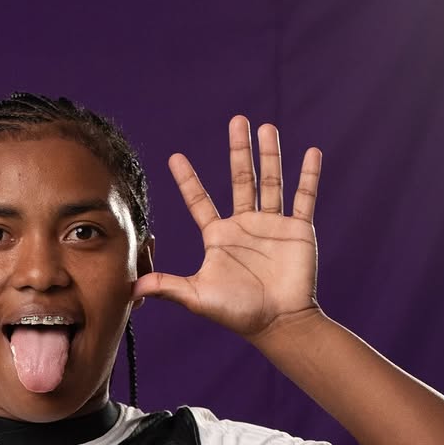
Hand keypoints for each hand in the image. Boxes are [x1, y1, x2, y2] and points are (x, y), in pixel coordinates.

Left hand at [132, 117, 321, 341]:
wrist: (278, 323)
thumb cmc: (237, 313)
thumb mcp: (197, 297)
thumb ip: (167, 286)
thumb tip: (132, 287)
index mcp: (219, 236)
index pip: (200, 201)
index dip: (188, 180)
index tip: (175, 157)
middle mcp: (245, 226)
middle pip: (240, 179)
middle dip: (238, 150)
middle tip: (237, 120)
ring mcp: (272, 226)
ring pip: (271, 182)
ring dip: (270, 155)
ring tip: (266, 128)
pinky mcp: (298, 230)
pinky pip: (304, 198)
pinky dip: (309, 176)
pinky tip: (311, 152)